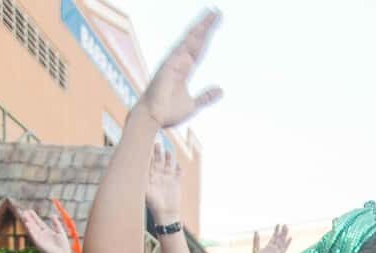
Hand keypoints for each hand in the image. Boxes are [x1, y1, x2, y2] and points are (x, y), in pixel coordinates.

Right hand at [19, 209, 71, 252]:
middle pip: (34, 225)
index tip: (30, 210)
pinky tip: (27, 224)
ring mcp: (40, 239)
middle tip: (24, 211)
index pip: (39, 223)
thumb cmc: (63, 246)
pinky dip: (30, 230)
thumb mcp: (61, 232)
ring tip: (24, 216)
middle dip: (29, 218)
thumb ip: (56, 224)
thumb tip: (52, 215)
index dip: (35, 217)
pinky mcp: (39, 244)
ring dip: (28, 223)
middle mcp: (42, 235)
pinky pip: (33, 236)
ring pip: (32, 229)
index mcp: (47, 232)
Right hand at [139, 10, 222, 128]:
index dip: (207, 36)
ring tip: (211, 14)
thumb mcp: (193, 104)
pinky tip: (199, 31)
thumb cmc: (169, 112)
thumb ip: (206, 96)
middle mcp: (179, 62)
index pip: (199, 48)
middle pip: (196, 40)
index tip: (215, 24)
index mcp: (185, 69)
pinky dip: (190, 42)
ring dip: (200, 28)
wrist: (154, 118)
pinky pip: (181, 51)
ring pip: (190, 41)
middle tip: (217, 12)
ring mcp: (173, 62)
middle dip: (206, 26)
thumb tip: (220, 90)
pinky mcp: (168, 67)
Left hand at [147, 145, 182, 222]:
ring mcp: (168, 178)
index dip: (147, 153)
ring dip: (169, 158)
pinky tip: (178, 164)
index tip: (145, 144)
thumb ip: (142, 181)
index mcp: (150, 176)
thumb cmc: (153, 204)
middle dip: (157, 152)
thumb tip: (133, 172)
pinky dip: (179, 168)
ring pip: (168, 164)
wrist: (166, 214)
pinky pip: (178, 173)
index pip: (148, 161)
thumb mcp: (145, 192)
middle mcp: (158, 175)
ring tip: (168, 151)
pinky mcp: (176, 183)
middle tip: (156, 143)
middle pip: (158, 160)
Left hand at [252, 225, 291, 252]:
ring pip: (282, 242)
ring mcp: (277, 252)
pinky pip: (284, 249)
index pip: (274, 237)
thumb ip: (256, 240)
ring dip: (285, 235)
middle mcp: (274, 249)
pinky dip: (287, 243)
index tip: (278, 224)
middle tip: (285, 224)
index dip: (276, 231)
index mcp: (268, 247)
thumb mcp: (255, 249)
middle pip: (279, 239)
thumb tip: (256, 231)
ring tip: (287, 228)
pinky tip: (290, 238)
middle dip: (282, 232)